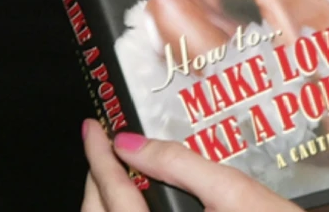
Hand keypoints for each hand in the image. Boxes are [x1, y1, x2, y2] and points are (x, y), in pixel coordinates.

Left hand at [81, 118, 301, 211]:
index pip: (113, 191)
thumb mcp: (234, 191)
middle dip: (98, 177)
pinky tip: (142, 199)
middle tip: (101, 145)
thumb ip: (179, 164)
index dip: (98, 155)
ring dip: (110, 199)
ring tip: (118, 168)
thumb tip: (133, 142)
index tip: (94, 129)